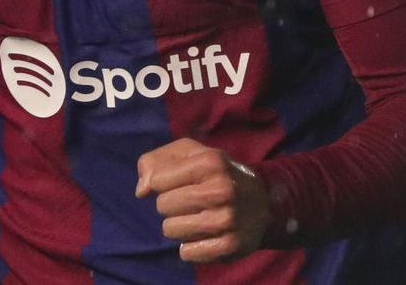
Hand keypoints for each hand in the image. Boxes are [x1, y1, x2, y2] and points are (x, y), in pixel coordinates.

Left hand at [135, 137, 269, 262]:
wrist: (264, 201)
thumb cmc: (216, 174)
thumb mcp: (189, 153)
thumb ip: (155, 162)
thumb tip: (141, 191)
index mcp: (210, 162)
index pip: (157, 180)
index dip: (162, 183)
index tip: (180, 182)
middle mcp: (221, 190)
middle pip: (162, 206)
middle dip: (170, 205)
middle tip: (191, 201)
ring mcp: (227, 220)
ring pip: (170, 230)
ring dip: (177, 226)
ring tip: (197, 217)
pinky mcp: (230, 246)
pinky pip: (186, 253)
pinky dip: (190, 247)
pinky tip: (205, 235)